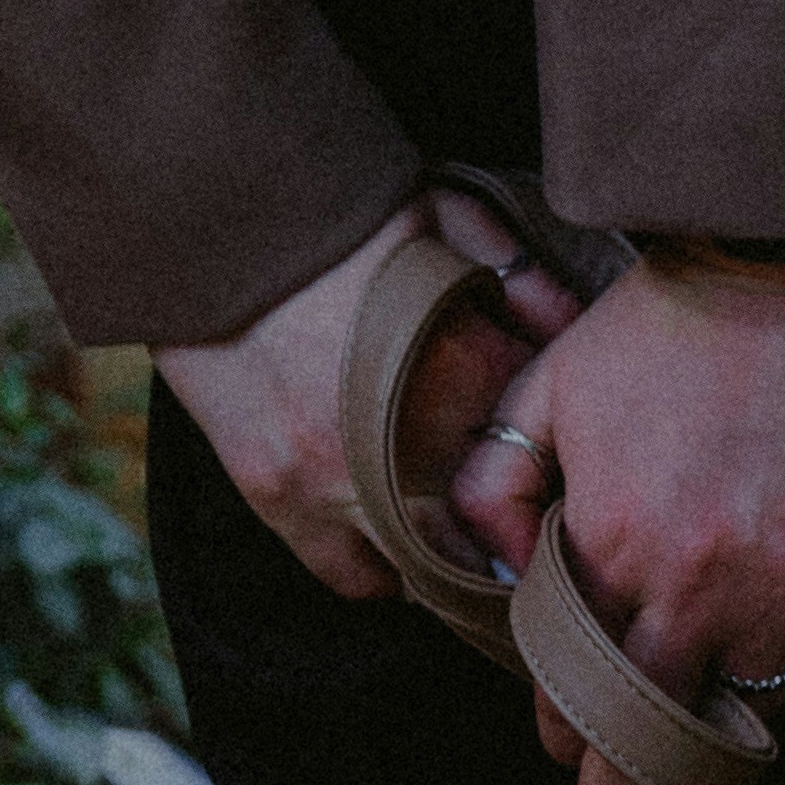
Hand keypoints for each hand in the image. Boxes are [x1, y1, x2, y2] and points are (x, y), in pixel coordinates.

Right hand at [158, 194, 593, 605]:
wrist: (208, 215)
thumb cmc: (331, 209)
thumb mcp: (446, 214)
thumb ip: (519, 276)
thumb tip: (575, 326)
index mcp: (466, 371)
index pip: (544, 453)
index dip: (553, 456)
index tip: (553, 457)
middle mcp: (411, 444)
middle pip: (495, 540)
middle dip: (512, 536)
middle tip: (517, 523)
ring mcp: (338, 479)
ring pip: (428, 575)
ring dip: (448, 564)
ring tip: (457, 541)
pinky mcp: (275, 492)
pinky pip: (351, 575)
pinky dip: (378, 568)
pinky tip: (387, 540)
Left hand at [500, 245, 784, 784]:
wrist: (782, 263)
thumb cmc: (658, 325)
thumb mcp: (545, 391)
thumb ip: (498, 486)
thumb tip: (492, 570)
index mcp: (611, 541)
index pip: (575, 683)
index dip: (566, 725)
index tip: (565, 744)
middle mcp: (698, 581)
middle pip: (657, 729)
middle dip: (631, 782)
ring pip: (751, 707)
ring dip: (725, 716)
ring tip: (709, 716)